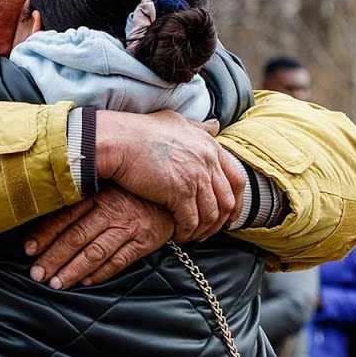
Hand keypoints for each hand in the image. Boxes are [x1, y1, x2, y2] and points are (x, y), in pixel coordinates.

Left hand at [25, 185, 175, 289]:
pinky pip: (119, 261)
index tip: (28, 250)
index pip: (66, 216)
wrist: (173, 196)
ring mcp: (129, 227)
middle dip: (54, 258)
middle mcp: (112, 210)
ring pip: (95, 253)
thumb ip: (83, 198)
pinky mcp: (144, 242)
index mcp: (99, 194)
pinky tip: (86, 282)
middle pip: (76, 237)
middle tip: (37, 274)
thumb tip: (47, 210)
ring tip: (56, 283)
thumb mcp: (108, 187)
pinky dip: (101, 273)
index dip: (45, 234)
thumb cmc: (133, 192)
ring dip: (73, 270)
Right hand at [95, 111, 244, 240]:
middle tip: (210, 232)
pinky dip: (186, 232)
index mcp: (209, 146)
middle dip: (221, 221)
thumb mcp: (176, 121)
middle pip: (227, 200)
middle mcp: (207, 161)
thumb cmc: (140, 131)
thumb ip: (199, 127)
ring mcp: (196, 176)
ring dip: (203, 230)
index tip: (229, 215)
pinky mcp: (180, 192)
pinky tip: (177, 235)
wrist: (118, 140)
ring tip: (192, 235)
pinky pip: (191, 221)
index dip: (236, 202)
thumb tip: (215, 126)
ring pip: (211, 214)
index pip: (236, 179)